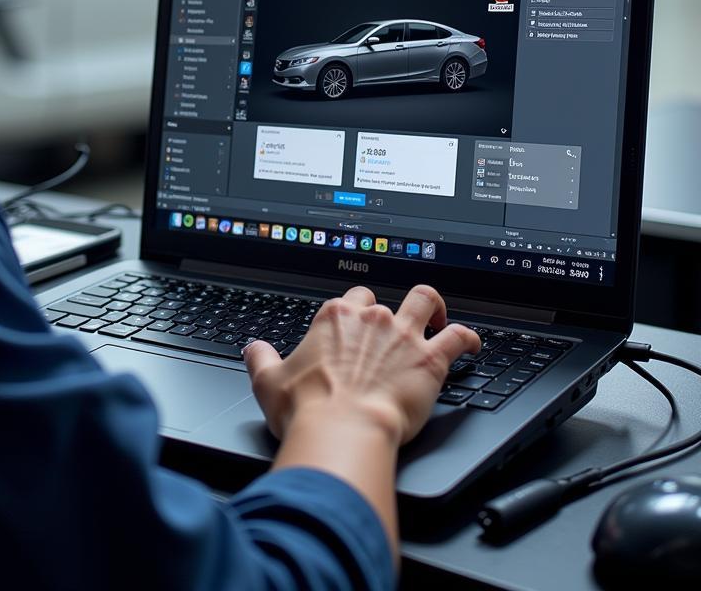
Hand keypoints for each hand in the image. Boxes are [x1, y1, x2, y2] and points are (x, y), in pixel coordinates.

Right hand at [244, 284, 480, 446]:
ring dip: (435, 306)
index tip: (356, 327)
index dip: (355, 311)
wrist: (342, 429)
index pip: (350, 298)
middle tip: (392, 329)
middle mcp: (371, 318)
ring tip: (439, 317)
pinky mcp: (430, 359)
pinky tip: (472, 346)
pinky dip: (469, 338)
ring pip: (426, 299)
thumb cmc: (307, 408)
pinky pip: (459, 337)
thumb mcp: (268, 382)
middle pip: (385, 297)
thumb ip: (261, 360)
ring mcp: (403, 335)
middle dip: (390, 309)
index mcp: (335, 317)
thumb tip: (254, 349)